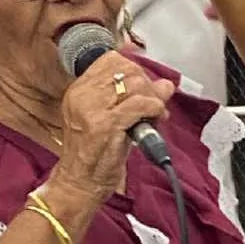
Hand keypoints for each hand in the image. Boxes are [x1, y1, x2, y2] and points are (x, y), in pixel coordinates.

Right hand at [50, 52, 174, 201]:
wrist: (79, 183)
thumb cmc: (94, 154)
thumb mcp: (111, 119)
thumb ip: (133, 98)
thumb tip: (165, 84)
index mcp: (79, 90)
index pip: (110, 60)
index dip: (134, 69)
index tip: (144, 85)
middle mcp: (82, 95)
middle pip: (125, 69)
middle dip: (147, 84)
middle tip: (154, 103)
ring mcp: (91, 109)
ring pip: (134, 84)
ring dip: (152, 98)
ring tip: (155, 114)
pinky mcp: (105, 124)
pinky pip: (138, 104)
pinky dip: (154, 108)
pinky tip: (156, 117)